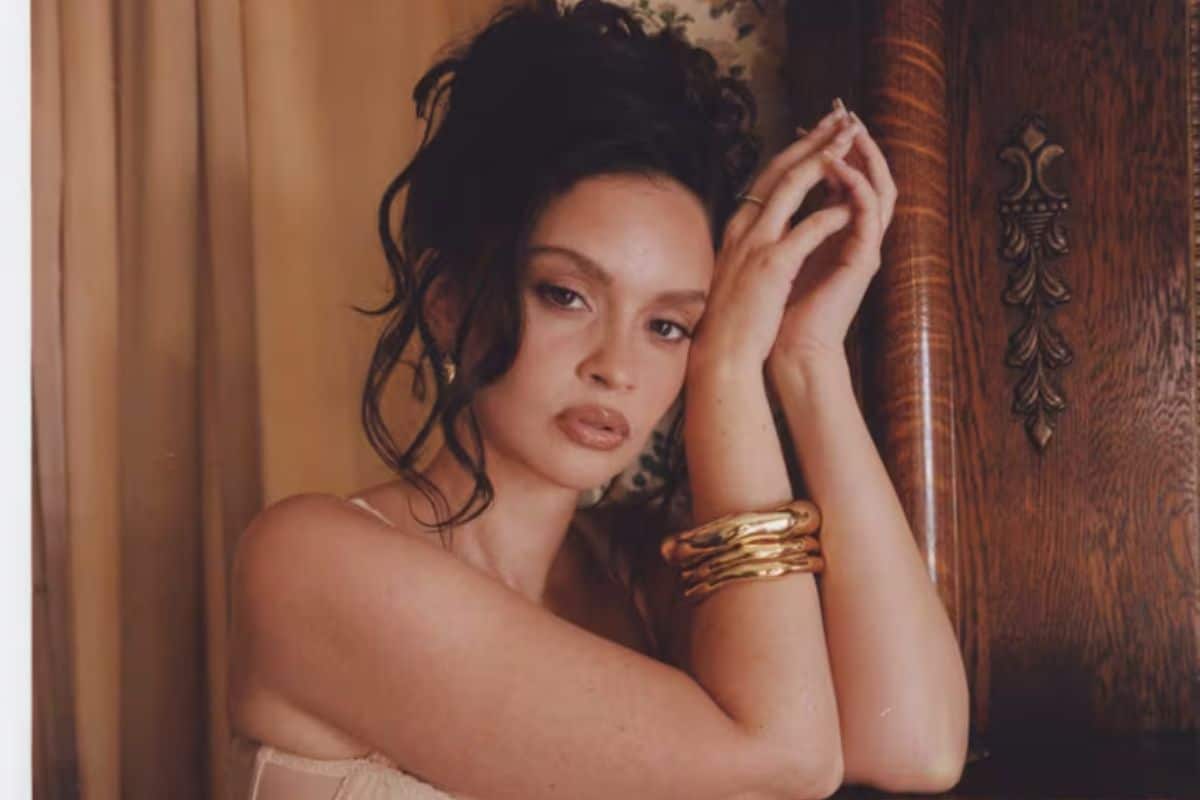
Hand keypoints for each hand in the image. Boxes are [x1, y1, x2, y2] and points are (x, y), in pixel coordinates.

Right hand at [687, 105, 865, 378]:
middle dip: (814, 140)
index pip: (768, 178)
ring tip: (850, 140)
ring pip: (793, 187)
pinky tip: (853, 203)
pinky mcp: (773, 266)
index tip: (820, 131)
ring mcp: (757, 244)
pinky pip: (807, 230)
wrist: (720, 353)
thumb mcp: (737, 271)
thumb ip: (750, 245)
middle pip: (781, 170)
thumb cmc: (731, 319)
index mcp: (738, 229)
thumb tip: (765, 229)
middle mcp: (744, 228)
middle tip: (842, 117)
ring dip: (825, 159)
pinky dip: (831, 213)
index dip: (796, 151)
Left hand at [769, 108, 896, 365]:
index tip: (806, 122)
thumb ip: (781, 225)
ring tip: (847, 131)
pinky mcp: (863, 261)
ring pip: (878, 189)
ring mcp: (862, 247)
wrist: (789, 349)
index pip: (839, 178)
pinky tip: (840, 168)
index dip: (825, 148)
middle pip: (866, 176)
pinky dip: (855, 188)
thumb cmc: (778, 307)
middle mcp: (853, 235)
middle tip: (841, 111)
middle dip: (853, 142)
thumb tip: (762, 197)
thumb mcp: (776, 254)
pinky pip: (868, 215)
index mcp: (833, 231)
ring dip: (862, 158)